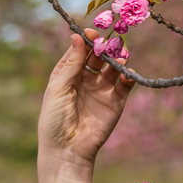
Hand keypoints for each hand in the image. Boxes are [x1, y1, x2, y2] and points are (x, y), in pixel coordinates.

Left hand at [38, 29, 135, 167]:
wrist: (67, 149)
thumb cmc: (54, 119)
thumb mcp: (58, 88)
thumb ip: (71, 63)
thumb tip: (76, 36)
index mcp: (68, 74)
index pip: (79, 50)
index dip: (86, 41)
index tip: (92, 33)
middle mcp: (85, 79)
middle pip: (98, 56)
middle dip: (104, 47)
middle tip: (108, 43)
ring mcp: (101, 90)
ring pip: (113, 67)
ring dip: (117, 58)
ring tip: (119, 57)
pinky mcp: (115, 102)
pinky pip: (124, 84)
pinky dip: (128, 76)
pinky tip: (126, 73)